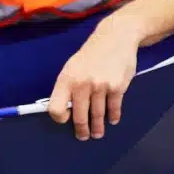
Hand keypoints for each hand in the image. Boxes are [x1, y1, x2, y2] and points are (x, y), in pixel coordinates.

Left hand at [48, 20, 142, 140]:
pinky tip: (112, 120)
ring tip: (98, 133)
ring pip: (98, 115)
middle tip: (84, 136)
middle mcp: (82, 83)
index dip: (60, 117)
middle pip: (79, 117)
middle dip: (82, 130)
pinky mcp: (117, 86)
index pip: (56, 108)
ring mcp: (101, 86)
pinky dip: (113, 117)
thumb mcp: (73, 67)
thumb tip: (66, 111)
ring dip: (98, 127)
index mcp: (66, 78)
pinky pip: (114, 108)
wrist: (115, 37)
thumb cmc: (91, 54)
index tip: (66, 120)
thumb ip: (69, 87)